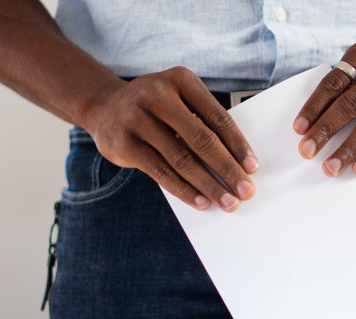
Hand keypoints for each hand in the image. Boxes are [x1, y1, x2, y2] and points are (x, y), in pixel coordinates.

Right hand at [79, 67, 258, 211]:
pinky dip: (184, 190)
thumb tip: (237, 164)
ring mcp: (137, 118)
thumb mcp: (179, 100)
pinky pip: (161, 172)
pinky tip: (201, 202)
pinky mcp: (123, 143)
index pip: (217, 117)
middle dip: (227, 169)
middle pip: (202, 139)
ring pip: (182, 159)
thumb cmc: (155, 107)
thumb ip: (202, 122)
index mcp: (180, 80)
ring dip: (209, 185)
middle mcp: (157, 95)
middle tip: (246, 191)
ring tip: (227, 202)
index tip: (252, 168)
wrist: (103, 106)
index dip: (237, 145)